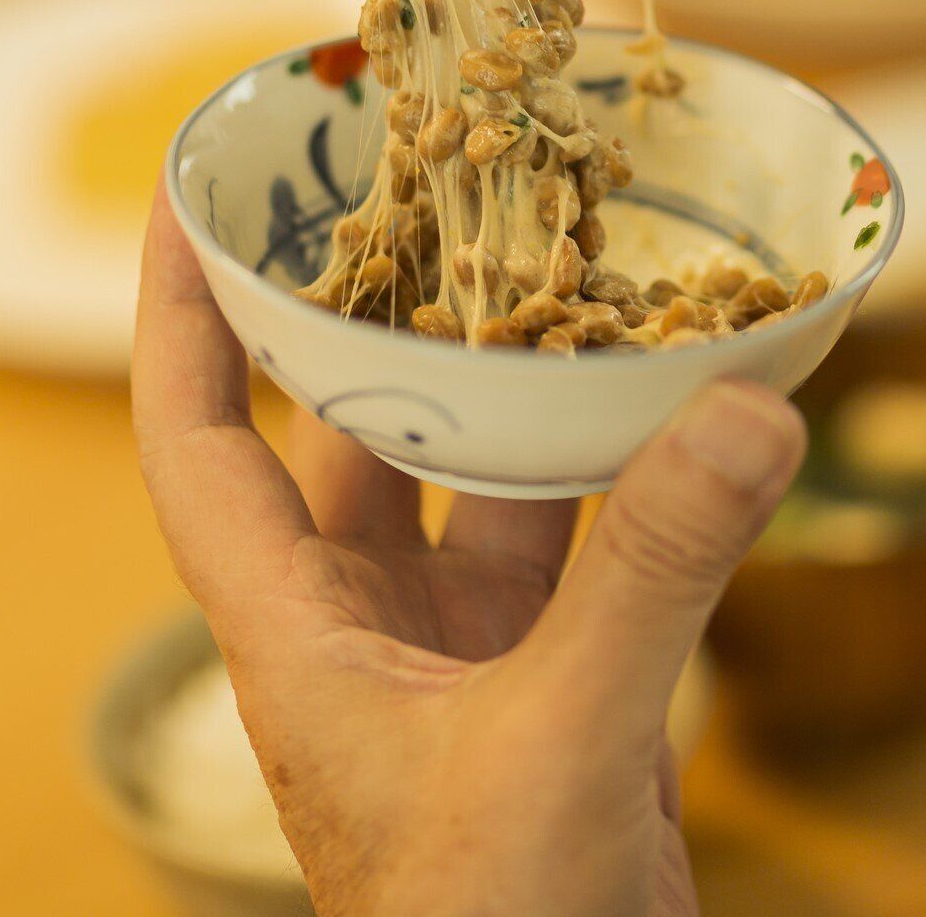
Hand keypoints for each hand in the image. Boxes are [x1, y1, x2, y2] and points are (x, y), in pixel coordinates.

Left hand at [131, 199, 804, 915]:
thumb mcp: (559, 740)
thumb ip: (650, 576)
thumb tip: (746, 408)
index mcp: (299, 634)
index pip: (196, 442)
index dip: (179, 318)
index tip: (195, 197)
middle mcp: (370, 629)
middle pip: (351, 433)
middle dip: (380, 317)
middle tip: (425, 185)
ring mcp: (468, 659)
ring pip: (482, 482)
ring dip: (523, 387)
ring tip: (570, 260)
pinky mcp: (564, 688)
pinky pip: (585, 545)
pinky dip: (629, 475)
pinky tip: (685, 406)